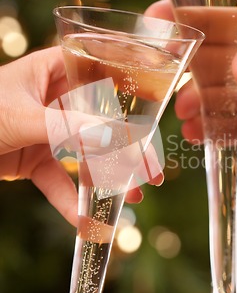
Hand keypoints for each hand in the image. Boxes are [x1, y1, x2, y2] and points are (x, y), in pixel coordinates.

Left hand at [0, 47, 162, 225]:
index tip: (158, 110)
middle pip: (100, 120)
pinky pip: (59, 180)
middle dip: (126, 147)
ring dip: (106, 178)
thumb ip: (66, 127)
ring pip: (85, 154)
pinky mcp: (35, 159)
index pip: (101, 71)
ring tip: (130, 197)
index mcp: (52, 70)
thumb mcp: (21, 117)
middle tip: (151, 169)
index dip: (132, 88)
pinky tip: (86, 222)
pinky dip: (70, 202)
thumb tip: (113, 138)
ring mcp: (47, 130)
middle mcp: (55, 98)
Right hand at [146, 0, 236, 157]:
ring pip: (209, 91)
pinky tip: (195, 134)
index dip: (187, 7)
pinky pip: (223, 124)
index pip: (221, 8)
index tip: (156, 14)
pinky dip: (207, 130)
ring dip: (192, 99)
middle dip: (182, 61)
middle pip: (206, 52)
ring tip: (185, 110)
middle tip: (162, 71)